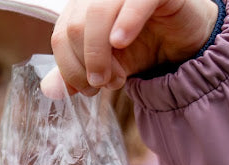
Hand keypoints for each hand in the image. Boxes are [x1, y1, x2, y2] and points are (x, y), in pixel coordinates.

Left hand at [44, 0, 218, 96]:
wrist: (180, 47)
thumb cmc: (139, 50)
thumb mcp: (103, 68)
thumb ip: (74, 77)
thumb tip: (48, 90)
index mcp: (81, 8)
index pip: (60, 37)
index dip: (70, 69)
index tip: (88, 89)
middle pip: (74, 28)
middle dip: (88, 65)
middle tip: (106, 84)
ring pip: (96, 13)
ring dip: (101, 54)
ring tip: (116, 78)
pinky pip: (135, 0)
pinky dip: (126, 23)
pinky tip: (122, 42)